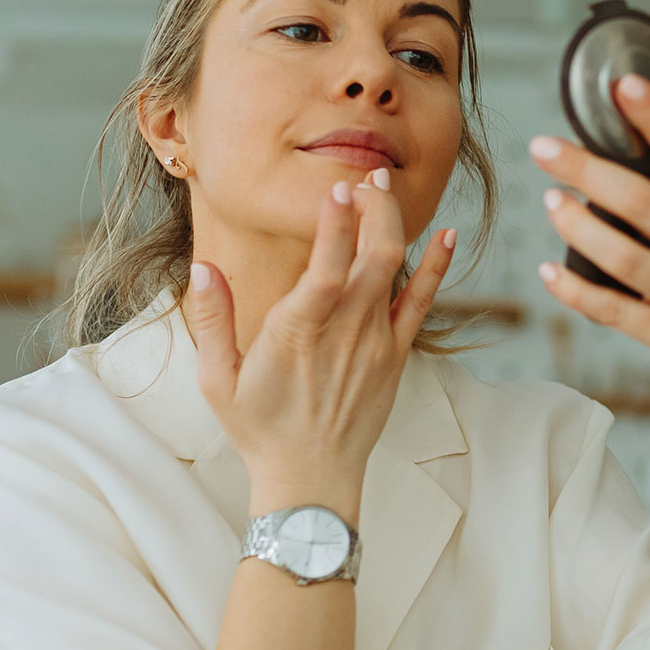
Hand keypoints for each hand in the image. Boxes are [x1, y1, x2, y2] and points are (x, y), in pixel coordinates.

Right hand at [188, 169, 456, 484]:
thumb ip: (212, 320)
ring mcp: (376, 343)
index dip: (335, 223)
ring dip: (393, 224)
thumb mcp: (217, 380)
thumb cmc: (259, 428)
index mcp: (297, 332)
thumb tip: (203, 267)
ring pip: (397, 270)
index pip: (325, 267)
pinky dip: (437, 267)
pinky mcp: (396, 355)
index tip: (336, 186)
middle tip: (364, 173)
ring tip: (383, 187)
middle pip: (373, 255)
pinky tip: (446, 235)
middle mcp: (344, 332)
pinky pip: (423, 303)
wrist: (311, 477)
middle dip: (374, 206)